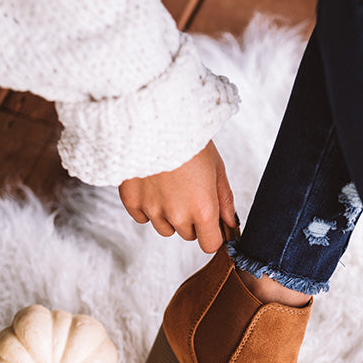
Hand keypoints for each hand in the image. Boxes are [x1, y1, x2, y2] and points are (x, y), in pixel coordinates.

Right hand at [118, 140, 236, 253]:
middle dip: (191, 220)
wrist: (156, 118)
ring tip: (169, 187)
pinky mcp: (131, 201)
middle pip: (188, 235)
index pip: (210, 245)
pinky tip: (152, 186)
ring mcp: (152, 209)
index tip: (211, 224)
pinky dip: (147, 207)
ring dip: (168, 215)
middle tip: (188, 192)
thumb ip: (224, 200)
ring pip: (164, 229)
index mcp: (203, 209)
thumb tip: (230, 224)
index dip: (212, 235)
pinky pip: (142, 218)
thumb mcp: (217, 167)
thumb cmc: (190, 140)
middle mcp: (177, 215)